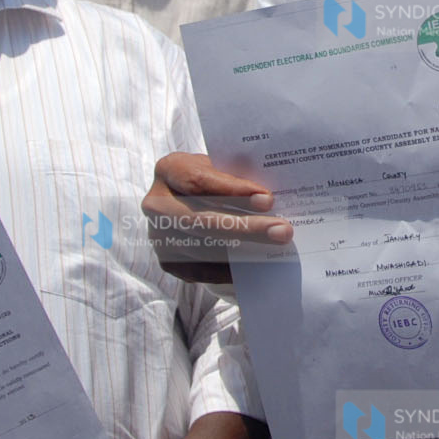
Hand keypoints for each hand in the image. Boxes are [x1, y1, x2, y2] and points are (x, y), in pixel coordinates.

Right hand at [142, 152, 289, 283]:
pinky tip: (258, 265)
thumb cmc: (210, 179)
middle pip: (201, 220)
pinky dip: (231, 269)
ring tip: (275, 246)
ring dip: (244, 249)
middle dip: (245, 227)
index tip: (267, 199)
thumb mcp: (217, 168)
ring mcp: (158, 235)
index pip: (199, 181)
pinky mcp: (168, 261)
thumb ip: (235, 179)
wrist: (185, 199)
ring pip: (203, 248)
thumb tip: (271, 202)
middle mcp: (156, 203)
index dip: (233, 191)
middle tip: (281, 230)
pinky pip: (201, 270)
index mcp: (169, 170)